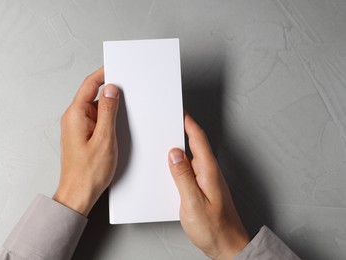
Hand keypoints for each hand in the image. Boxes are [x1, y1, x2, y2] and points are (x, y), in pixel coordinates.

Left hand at [53, 67, 118, 215]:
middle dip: (111, 91)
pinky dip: (108, 119)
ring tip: (126, 111)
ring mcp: (78, 127)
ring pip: (96, 108)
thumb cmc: (88, 172)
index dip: (104, 74)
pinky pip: (96, 120)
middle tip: (129, 89)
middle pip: (93, 95)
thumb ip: (108, 111)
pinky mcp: (83, 135)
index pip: (89, 85)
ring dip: (110, 108)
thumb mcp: (104, 138)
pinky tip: (118, 125)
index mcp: (75, 115)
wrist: (78, 194)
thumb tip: (111, 90)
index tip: (116, 67)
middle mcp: (74, 118)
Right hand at [168, 113, 249, 259]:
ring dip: (180, 148)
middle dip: (182, 131)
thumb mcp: (192, 202)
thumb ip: (182, 176)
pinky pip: (191, 169)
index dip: (188, 123)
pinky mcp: (205, 187)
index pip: (198, 139)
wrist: (228, 245)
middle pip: (195, 145)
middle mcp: (210, 172)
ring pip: (192, 157)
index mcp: (209, 171)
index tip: (178, 111)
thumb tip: (174, 153)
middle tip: (167, 123)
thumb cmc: (214, 228)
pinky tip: (172, 168)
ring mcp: (208, 180)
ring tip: (165, 143)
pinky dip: (181, 164)